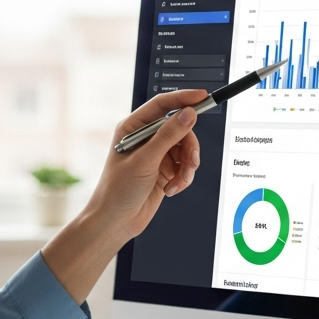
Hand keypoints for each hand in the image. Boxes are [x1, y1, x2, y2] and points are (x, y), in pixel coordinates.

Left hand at [39, 90, 203, 302]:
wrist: (116, 221)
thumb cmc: (118, 190)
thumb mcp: (145, 160)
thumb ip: (169, 135)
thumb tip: (188, 114)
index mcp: (133, 127)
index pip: (162, 104)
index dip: (183, 98)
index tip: (203, 96)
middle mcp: (145, 138)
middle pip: (180, 128)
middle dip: (189, 147)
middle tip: (191, 161)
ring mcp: (156, 154)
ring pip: (186, 148)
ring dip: (187, 167)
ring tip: (178, 182)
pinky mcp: (164, 170)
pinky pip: (185, 166)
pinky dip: (183, 178)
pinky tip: (171, 189)